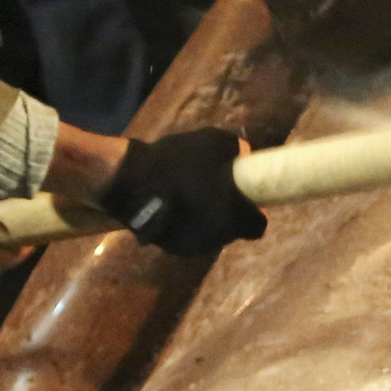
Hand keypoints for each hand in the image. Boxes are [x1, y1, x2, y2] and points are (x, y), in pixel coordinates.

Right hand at [99, 129, 263, 256]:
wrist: (132, 182)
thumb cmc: (179, 162)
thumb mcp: (214, 142)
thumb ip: (236, 148)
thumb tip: (245, 153)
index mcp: (236, 216)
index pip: (258, 226)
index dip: (254, 213)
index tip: (246, 198)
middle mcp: (219, 238)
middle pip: (232, 231)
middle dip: (229, 215)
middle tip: (216, 193)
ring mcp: (193, 247)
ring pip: (209, 235)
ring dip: (206, 220)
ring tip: (191, 197)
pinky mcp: (170, 248)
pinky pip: (185, 236)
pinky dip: (184, 224)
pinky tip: (172, 205)